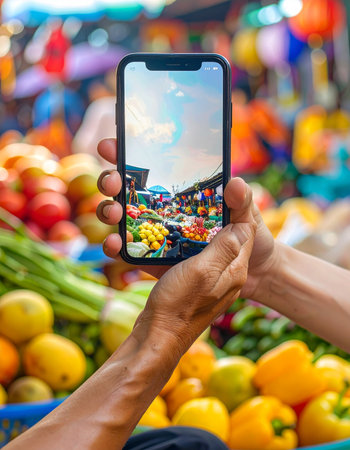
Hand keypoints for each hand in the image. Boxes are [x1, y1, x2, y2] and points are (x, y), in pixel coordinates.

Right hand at [96, 138, 274, 299]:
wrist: (159, 343)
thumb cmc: (186, 308)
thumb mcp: (211, 272)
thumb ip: (227, 240)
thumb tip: (240, 199)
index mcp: (223, 248)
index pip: (223, 208)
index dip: (211, 182)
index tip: (188, 159)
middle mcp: (201, 248)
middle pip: (178, 207)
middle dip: (145, 188)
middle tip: (117, 177)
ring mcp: (178, 256)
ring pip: (155, 222)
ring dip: (127, 211)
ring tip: (108, 206)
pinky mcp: (161, 266)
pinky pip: (144, 247)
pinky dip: (127, 242)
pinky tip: (111, 242)